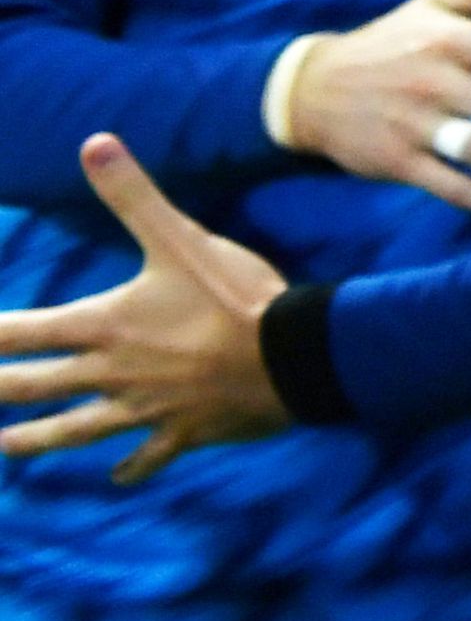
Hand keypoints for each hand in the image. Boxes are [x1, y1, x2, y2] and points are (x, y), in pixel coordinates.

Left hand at [0, 140, 290, 478]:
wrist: (293, 356)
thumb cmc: (235, 297)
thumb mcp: (182, 239)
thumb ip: (133, 195)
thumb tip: (94, 142)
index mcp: (106, 327)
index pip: (24, 333)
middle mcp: (113, 373)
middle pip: (36, 387)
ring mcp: (146, 408)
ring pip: (76, 431)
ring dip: (36, 441)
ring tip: (6, 447)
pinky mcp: (182, 431)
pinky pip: (149, 455)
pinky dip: (131, 467)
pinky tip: (117, 478)